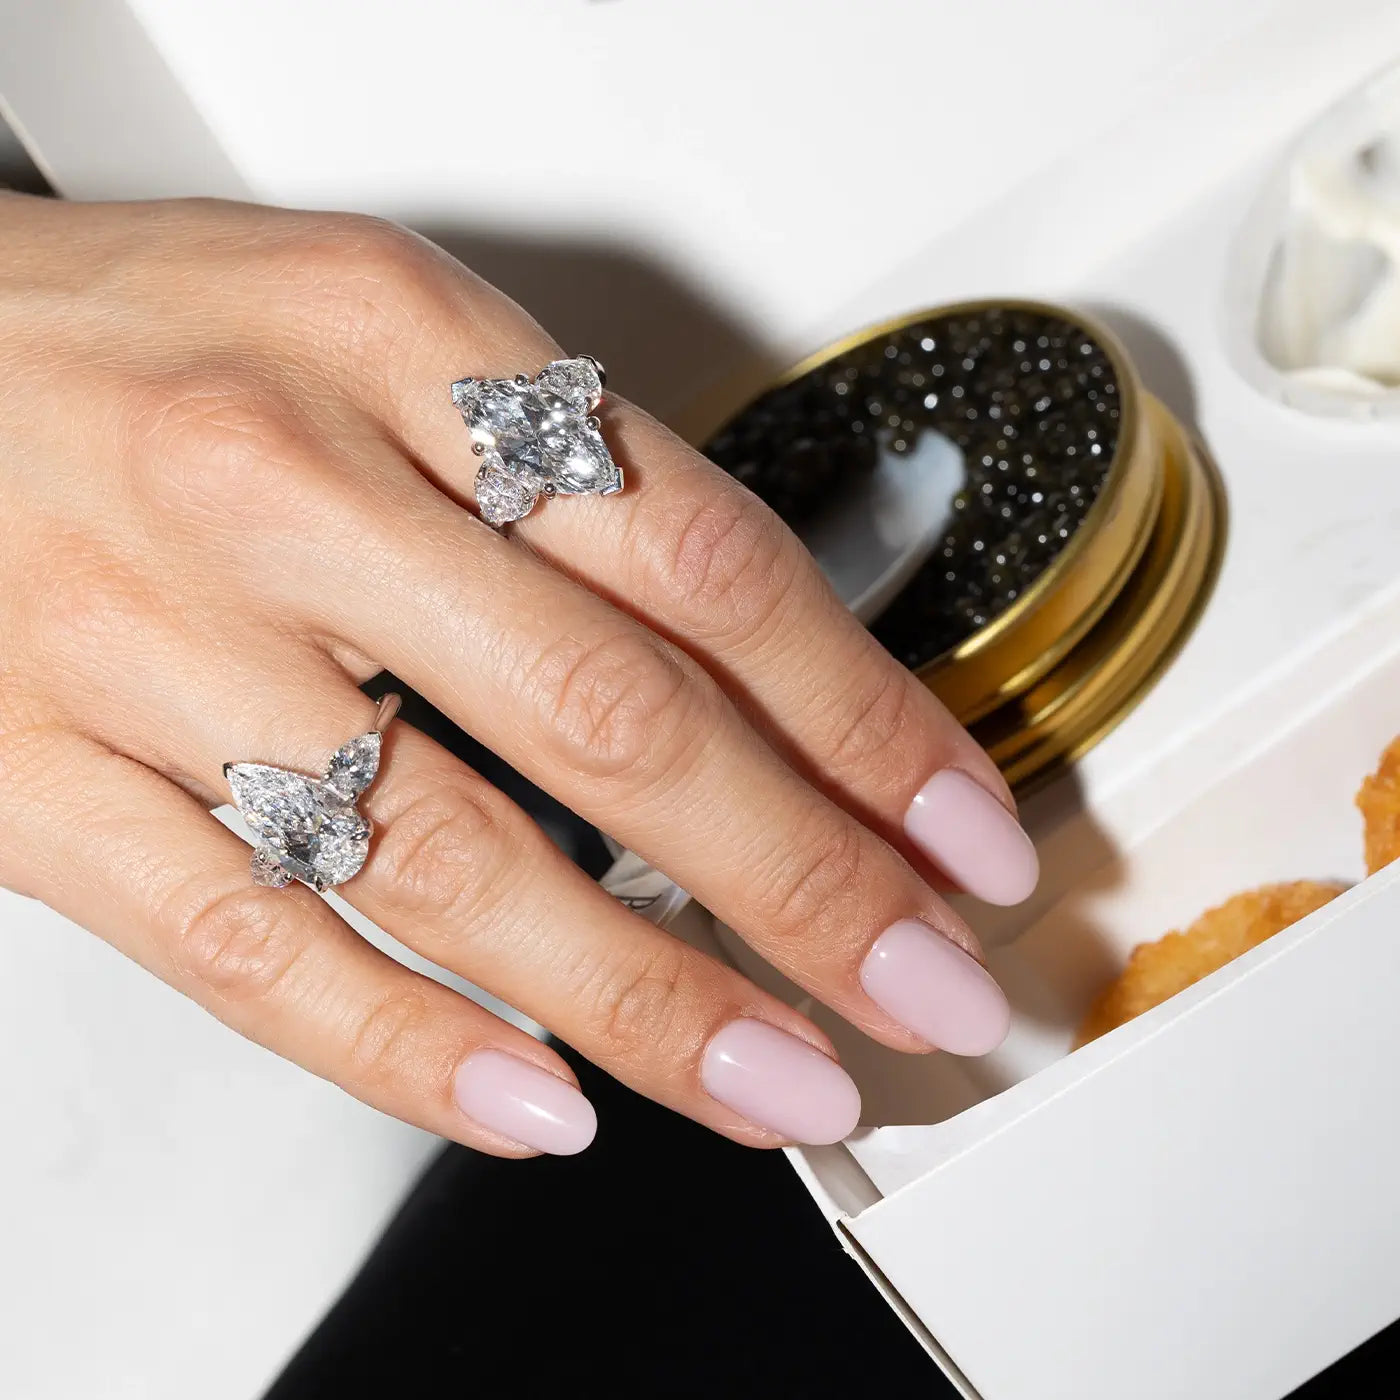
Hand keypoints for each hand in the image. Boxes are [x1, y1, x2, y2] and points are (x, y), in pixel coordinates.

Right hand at [0, 194, 1035, 1154]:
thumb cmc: (155, 342)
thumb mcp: (384, 334)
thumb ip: (563, 483)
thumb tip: (752, 665)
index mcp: (397, 343)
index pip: (704, 562)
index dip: (862, 719)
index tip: (956, 829)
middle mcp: (283, 488)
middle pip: (613, 725)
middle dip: (803, 883)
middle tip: (922, 985)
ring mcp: (148, 639)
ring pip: (448, 861)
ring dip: (646, 998)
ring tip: (778, 1080)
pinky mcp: (32, 771)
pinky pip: (241, 944)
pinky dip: (402, 1047)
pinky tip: (534, 1108)